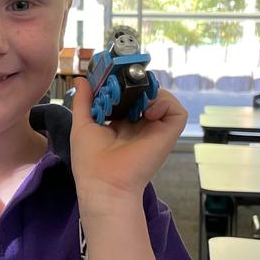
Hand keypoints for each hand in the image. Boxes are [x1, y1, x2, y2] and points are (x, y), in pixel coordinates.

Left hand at [70, 76, 186, 215]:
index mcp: (121, 122)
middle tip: (122, 82)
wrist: (104, 183)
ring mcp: (155, 128)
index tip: (112, 75)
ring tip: (134, 101)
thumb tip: (81, 79)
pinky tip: (147, 112)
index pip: (128, 95)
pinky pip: (177, 110)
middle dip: (135, 82)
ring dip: (149, 92)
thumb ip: (84, 101)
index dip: (122, 83)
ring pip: (162, 97)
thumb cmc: (90, 159)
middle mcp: (140, 123)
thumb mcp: (82, 124)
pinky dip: (165, 103)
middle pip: (146, 92)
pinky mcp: (168, 133)